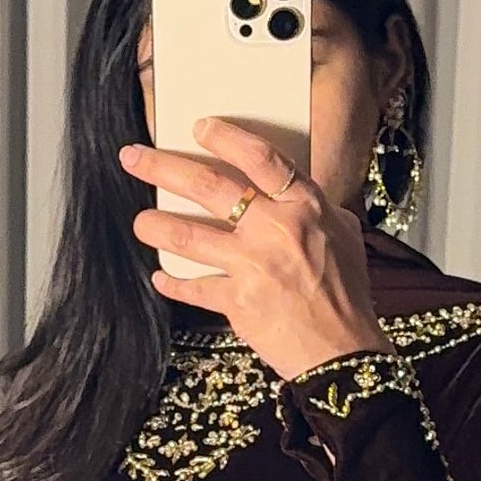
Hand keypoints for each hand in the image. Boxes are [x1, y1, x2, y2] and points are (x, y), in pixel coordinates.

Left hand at [120, 120, 385, 379]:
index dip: (225, 138)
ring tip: (141, 221)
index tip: (199, 128)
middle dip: (164, 167)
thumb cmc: (346, 295)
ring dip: (156, 225)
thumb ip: (311, 206)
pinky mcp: (238, 301)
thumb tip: (286, 187)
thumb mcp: (343, 235)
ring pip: (189, 234)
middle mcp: (276, 230)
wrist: (344, 352)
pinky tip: (161, 276)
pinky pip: (194, 287)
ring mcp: (254, 265)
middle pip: (210, 186)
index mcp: (306, 207)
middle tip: (134, 158)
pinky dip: (173, 283)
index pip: (260, 158)